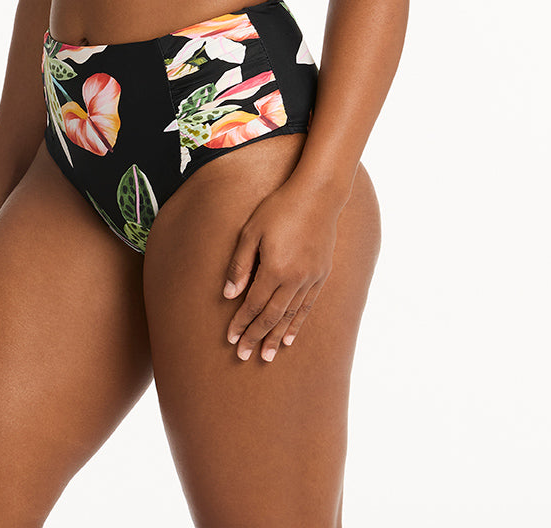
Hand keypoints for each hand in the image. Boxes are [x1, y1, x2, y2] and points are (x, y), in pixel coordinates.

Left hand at [222, 174, 343, 361]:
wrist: (318, 195)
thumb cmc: (279, 208)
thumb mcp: (252, 231)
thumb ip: (240, 264)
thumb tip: (228, 294)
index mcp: (274, 269)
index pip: (253, 304)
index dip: (241, 323)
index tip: (231, 339)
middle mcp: (294, 279)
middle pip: (271, 316)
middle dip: (256, 337)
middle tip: (243, 356)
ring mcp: (311, 279)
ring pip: (291, 316)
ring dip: (277, 337)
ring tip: (267, 355)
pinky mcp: (321, 275)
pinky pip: (307, 307)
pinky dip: (298, 324)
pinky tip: (291, 337)